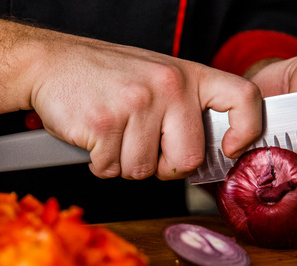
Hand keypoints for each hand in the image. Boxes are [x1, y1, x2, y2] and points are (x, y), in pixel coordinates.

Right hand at [27, 33, 262, 179]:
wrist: (50, 64)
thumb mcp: (155, 77)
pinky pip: (111, 169)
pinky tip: (94, 138)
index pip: (243, 99)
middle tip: (142, 147)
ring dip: (123, 164)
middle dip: (162, 166)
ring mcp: (136, 105)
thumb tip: (208, 152)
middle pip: (187, 159)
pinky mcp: (105, 124)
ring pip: (143, 170)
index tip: (230, 147)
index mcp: (186, 75)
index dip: (246, 129)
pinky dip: (99, 164)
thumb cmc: (102, 76)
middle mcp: (168, 87)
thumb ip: (184, 108)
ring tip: (112, 135)